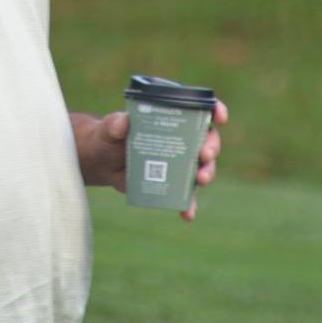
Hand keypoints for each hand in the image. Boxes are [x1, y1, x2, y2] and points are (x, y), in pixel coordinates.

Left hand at [78, 100, 229, 222]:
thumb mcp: (109, 128)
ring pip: (202, 167)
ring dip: (206, 173)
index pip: (201, 108)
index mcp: (172, 115)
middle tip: (204, 155)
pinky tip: (187, 214)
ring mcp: (180, 161)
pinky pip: (187, 195)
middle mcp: (182, 137)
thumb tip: (122, 123)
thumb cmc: (109, 135)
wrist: (102, 161)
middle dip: (210, 147)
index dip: (215, 110)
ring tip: (200, 180)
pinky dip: (188, 204)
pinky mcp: (173, 182)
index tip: (219, 117)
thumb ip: (114, 124)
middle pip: (207, 139)